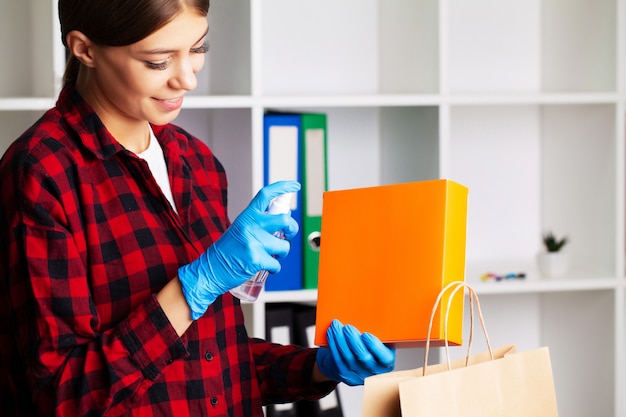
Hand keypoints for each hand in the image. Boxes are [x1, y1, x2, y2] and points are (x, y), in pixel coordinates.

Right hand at [178, 180, 300, 318]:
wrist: (210, 270)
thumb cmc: (227, 251)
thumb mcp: (240, 229)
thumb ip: (258, 223)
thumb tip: (284, 219)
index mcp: (247, 216)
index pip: (266, 195)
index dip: (283, 187)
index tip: (295, 185)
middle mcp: (251, 225)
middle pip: (284, 220)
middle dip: (293, 228)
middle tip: (289, 234)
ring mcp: (254, 242)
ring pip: (284, 246)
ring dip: (282, 253)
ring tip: (271, 255)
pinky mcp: (256, 259)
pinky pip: (276, 264)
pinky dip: (274, 268)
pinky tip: (265, 267)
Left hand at [316, 319, 395, 385]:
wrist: (354, 364)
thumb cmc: (369, 350)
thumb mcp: (381, 344)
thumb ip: (381, 335)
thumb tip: (377, 315)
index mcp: (386, 363)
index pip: (384, 358)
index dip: (375, 347)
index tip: (366, 335)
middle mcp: (373, 371)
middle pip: (363, 357)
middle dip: (354, 341)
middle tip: (348, 327)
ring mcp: (357, 374)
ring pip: (348, 356)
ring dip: (340, 339)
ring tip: (337, 326)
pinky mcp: (343, 373)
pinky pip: (337, 358)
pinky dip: (333, 344)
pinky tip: (331, 333)